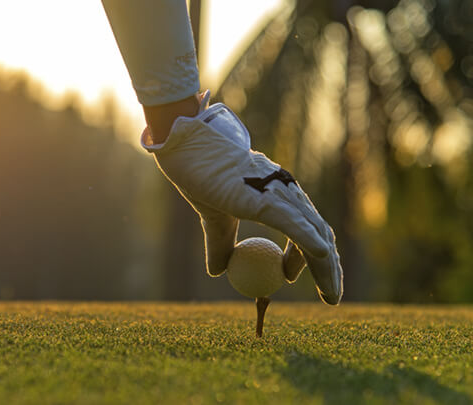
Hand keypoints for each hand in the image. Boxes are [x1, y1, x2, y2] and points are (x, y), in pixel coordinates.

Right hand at [141, 94, 342, 303]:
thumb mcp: (214, 218)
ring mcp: (280, 194)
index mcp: (278, 195)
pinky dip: (309, 243)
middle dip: (330, 269)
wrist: (188, 148)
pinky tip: (321, 257)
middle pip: (320, 235)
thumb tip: (218, 271)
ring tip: (331, 296)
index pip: (306, 229)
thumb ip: (220, 243)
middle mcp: (287, 192)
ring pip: (314, 235)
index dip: (306, 258)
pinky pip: (294, 224)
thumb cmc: (200, 176)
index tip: (288, 278)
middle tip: (331, 298)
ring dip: (326, 268)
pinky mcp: (267, 198)